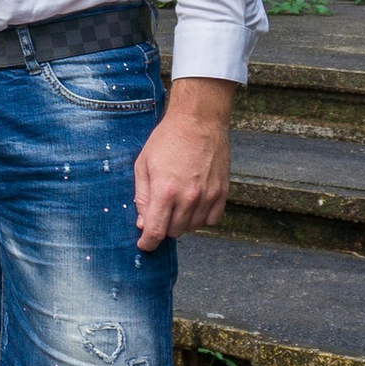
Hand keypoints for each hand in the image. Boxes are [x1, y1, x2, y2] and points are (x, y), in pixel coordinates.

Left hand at [132, 76, 233, 251]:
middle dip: (163, 227)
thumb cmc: (166, 140)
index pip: (156, 232)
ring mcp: (208, 196)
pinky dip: (201, 218)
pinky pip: (212, 220)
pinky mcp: (222, 192)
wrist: (198, 121)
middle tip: (159, 212)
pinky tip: (193, 204)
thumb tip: (143, 224)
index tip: (144, 245)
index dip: (148, 243)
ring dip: (182, 222)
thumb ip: (142, 197)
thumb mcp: (143, 165)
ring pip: (193, 227)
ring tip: (176, 202)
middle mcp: (188, 198)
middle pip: (174, 232)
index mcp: (165, 191)